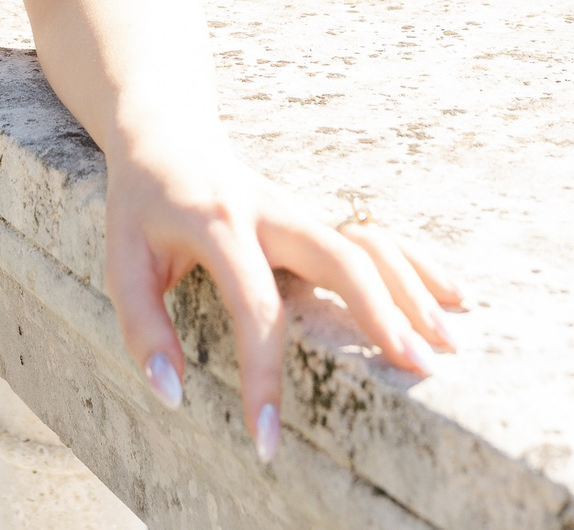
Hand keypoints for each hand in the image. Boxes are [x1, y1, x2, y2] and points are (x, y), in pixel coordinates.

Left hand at [102, 136, 464, 463]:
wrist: (166, 134)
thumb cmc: (142, 205)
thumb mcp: (121, 259)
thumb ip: (142, 327)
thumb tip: (172, 392)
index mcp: (220, 224)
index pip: (255, 306)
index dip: (263, 375)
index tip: (267, 439)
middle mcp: (272, 211)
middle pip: (340, 258)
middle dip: (380, 313)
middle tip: (415, 370)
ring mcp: (300, 208)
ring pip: (368, 242)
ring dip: (412, 289)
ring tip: (446, 343)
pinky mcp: (315, 213)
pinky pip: (374, 234)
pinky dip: (415, 262)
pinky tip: (452, 294)